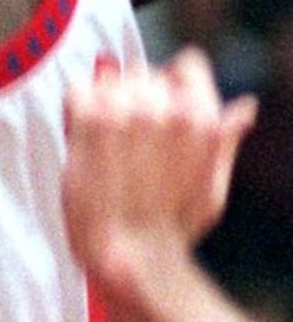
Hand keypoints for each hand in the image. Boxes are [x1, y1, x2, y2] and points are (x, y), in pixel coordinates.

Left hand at [63, 47, 258, 287]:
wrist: (130, 257)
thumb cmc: (173, 228)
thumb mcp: (212, 185)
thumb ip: (225, 140)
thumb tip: (245, 106)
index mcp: (200, 117)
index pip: (188, 64)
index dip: (175, 84)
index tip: (164, 108)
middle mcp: (163, 106)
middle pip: (145, 73)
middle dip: (138, 97)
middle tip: (132, 139)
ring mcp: (124, 110)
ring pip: (111, 79)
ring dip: (107, 102)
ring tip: (108, 143)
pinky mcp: (88, 120)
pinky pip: (79, 88)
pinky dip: (77, 107)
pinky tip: (83, 136)